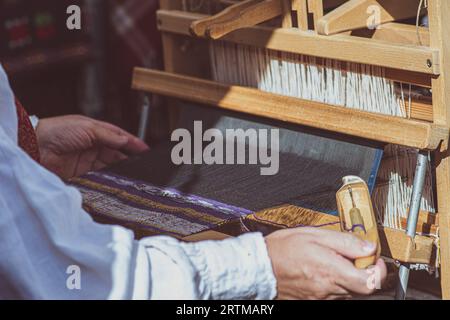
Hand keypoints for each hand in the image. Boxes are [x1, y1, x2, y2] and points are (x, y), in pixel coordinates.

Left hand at [36, 115, 148, 178]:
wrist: (35, 148)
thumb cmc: (57, 131)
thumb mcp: (87, 128)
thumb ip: (109, 135)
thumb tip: (126, 140)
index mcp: (95, 132)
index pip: (119, 137)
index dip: (133, 143)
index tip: (146, 150)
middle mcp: (93, 146)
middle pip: (117, 154)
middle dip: (130, 159)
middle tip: (144, 166)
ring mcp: (88, 161)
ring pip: (110, 167)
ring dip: (121, 171)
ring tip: (134, 175)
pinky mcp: (82, 174)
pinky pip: (100, 178)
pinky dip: (109, 180)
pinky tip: (118, 182)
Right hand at [266, 228, 386, 299]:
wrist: (260, 266)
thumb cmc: (283, 248)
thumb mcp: (314, 235)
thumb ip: (344, 241)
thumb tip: (367, 246)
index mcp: (332, 271)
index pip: (370, 282)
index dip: (378, 271)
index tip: (374, 259)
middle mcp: (329, 289)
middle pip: (360, 287)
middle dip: (361, 271)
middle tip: (352, 256)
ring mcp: (321, 298)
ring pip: (346, 291)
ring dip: (346, 277)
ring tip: (331, 261)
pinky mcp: (313, 301)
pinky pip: (332, 295)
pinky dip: (332, 284)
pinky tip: (320, 271)